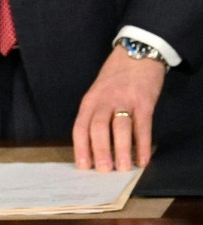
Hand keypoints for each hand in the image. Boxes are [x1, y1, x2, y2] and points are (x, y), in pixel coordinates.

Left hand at [72, 46, 165, 171]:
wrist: (137, 54)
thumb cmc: (114, 79)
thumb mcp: (96, 94)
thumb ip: (94, 116)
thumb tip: (93, 148)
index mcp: (89, 102)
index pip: (80, 127)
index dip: (81, 148)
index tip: (83, 166)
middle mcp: (104, 101)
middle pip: (98, 129)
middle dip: (100, 151)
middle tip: (104, 171)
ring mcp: (125, 101)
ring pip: (120, 128)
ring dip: (121, 150)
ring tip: (123, 168)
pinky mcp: (145, 102)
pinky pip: (143, 126)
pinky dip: (143, 144)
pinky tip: (142, 158)